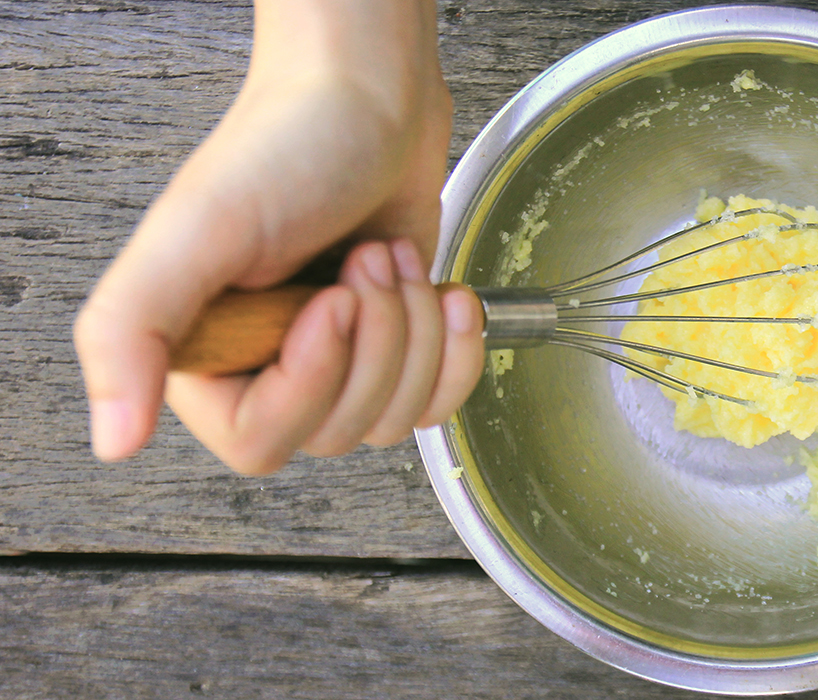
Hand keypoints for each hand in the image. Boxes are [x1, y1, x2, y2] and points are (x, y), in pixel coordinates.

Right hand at [73, 0, 483, 474]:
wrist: (370, 103)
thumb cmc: (287, 147)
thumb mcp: (198, 230)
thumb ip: (132, 331)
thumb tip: (112, 437)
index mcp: (203, 353)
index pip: (259, 440)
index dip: (311, 378)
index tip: (330, 301)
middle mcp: (264, 367)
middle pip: (339, 429)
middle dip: (375, 339)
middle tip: (365, 260)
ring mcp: (336, 363)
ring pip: (394, 417)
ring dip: (414, 330)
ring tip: (388, 256)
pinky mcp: (395, 349)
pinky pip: (436, 402)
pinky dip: (456, 350)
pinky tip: (446, 293)